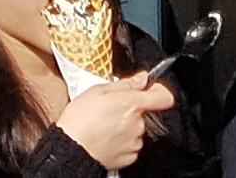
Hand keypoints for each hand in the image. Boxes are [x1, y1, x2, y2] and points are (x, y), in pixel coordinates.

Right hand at [53, 74, 173, 169]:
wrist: (72, 148)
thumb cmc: (80, 120)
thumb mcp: (98, 90)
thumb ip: (125, 84)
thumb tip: (141, 78)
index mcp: (132, 104)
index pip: (163, 96)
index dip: (158, 91)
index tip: (150, 89)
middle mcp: (138, 124)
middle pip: (143, 113)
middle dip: (130, 110)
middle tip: (109, 109)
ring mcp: (134, 142)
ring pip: (135, 129)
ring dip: (124, 126)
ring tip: (103, 125)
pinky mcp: (128, 157)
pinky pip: (129, 145)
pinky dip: (120, 141)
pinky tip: (105, 137)